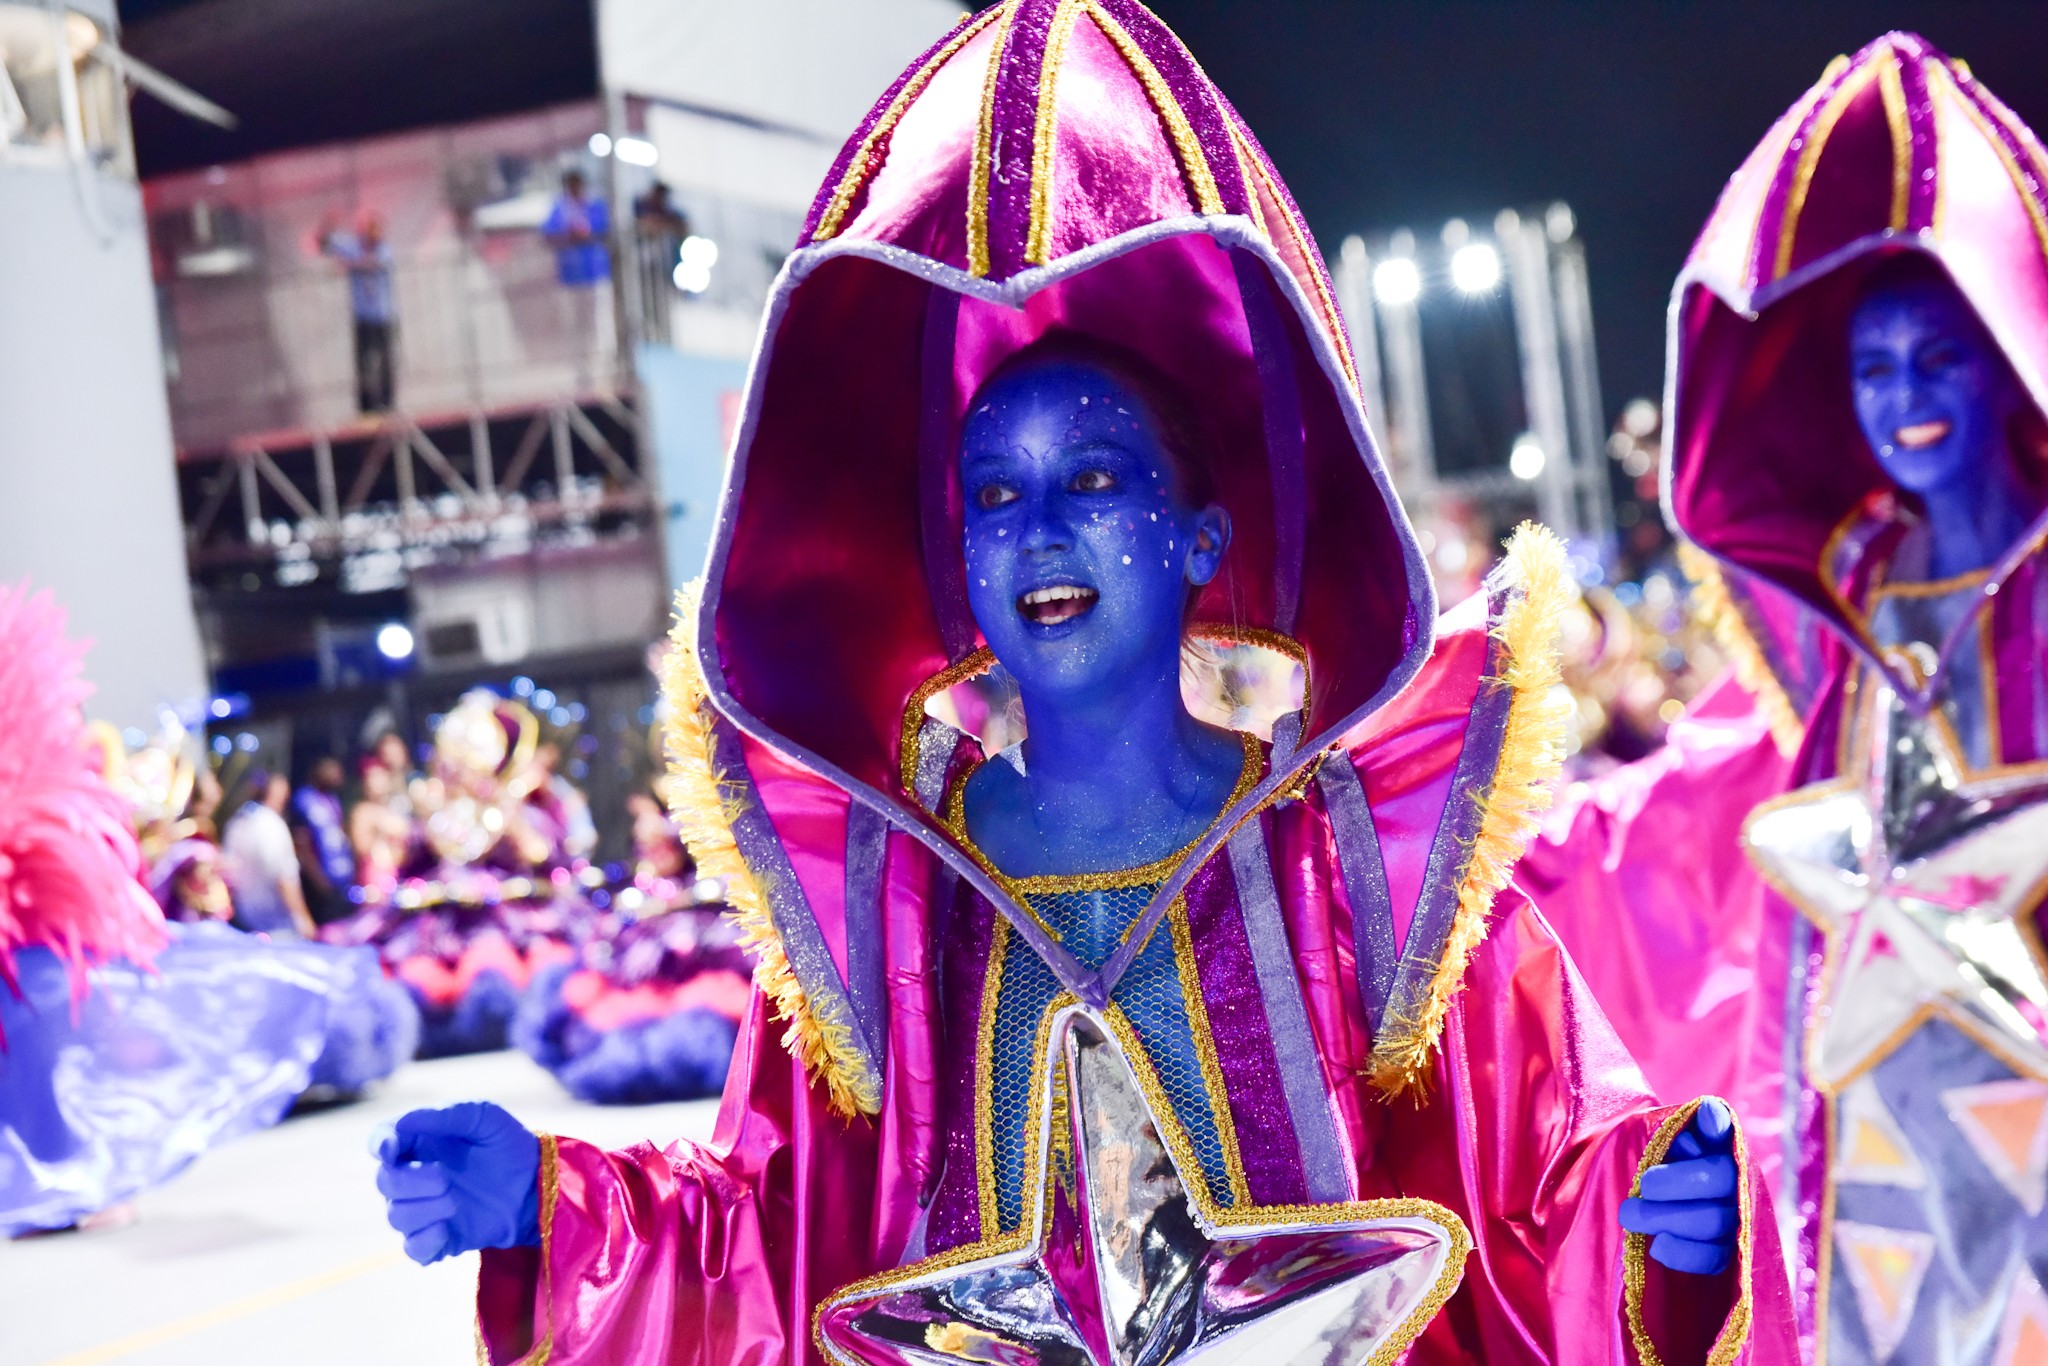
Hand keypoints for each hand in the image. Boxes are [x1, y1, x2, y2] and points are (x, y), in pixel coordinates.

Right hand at [370, 1102, 540, 1264]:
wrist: (536, 1185)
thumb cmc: (507, 1144)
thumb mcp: (484, 1117)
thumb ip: (445, 1115)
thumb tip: (401, 1124)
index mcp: (420, 1142)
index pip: (381, 1141)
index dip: (379, 1145)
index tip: (391, 1149)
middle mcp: (414, 1176)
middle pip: (384, 1182)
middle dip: (410, 1181)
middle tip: (445, 1178)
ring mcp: (424, 1210)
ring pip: (396, 1216)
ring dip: (424, 1209)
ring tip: (455, 1201)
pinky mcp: (437, 1239)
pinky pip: (412, 1248)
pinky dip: (426, 1240)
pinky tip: (447, 1229)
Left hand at [1619, 1097, 1738, 1274]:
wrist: (1653, 1210)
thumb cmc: (1659, 1168)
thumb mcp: (1665, 1142)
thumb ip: (1683, 1129)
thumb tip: (1709, 1112)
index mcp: (1722, 1147)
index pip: (1725, 1132)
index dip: (1716, 1125)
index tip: (1699, 1123)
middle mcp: (1738, 1182)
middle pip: (1719, 1181)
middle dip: (1675, 1184)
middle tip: (1640, 1187)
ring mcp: (1737, 1221)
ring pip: (1715, 1221)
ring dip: (1668, 1218)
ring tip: (1629, 1215)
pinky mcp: (1727, 1255)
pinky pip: (1713, 1259)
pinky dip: (1684, 1253)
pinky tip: (1657, 1246)